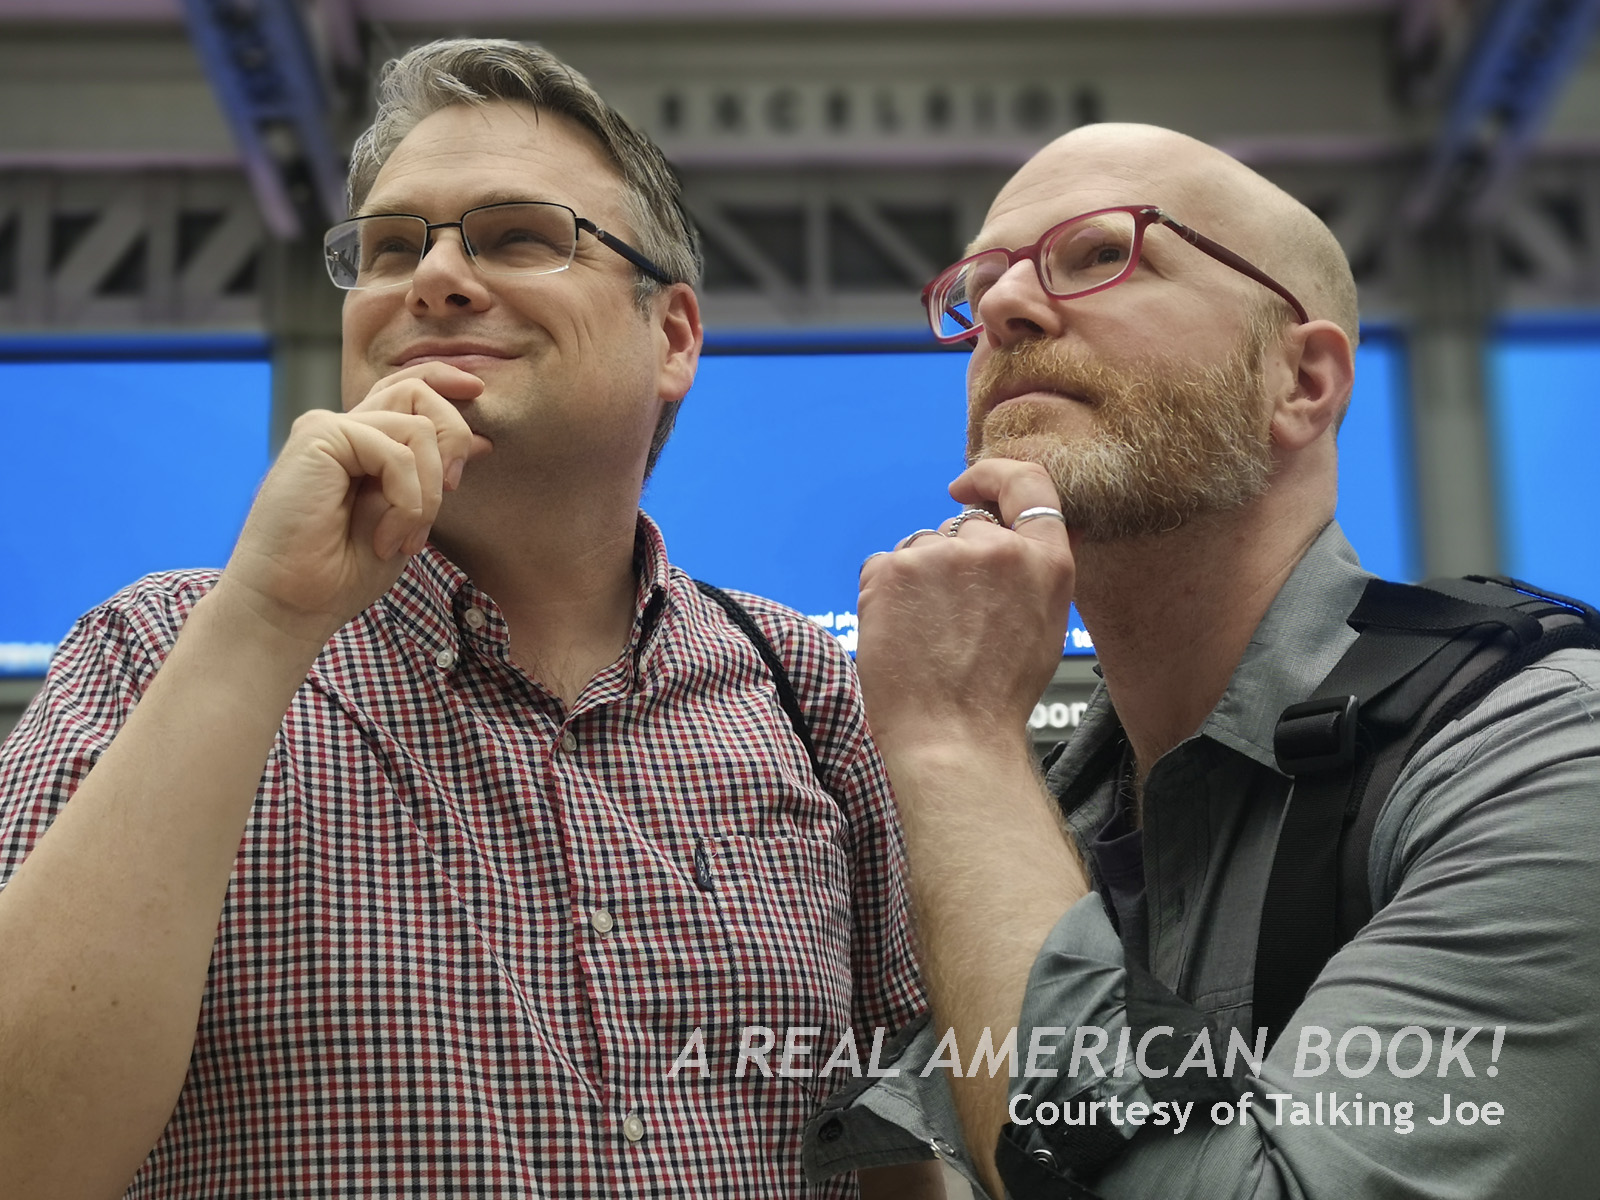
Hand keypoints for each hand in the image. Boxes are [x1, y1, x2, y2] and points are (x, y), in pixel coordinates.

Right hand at [214, 363, 492, 652]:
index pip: (406, 391)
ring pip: (418, 429)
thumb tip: (479, 442)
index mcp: (362, 445)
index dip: (447, 386)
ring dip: (427, 494)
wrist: (288, 606)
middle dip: (453, 437)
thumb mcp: (405, 520)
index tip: (482, 409)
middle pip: (417, 391)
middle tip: (450, 490)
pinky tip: (386, 539)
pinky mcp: (319, 436)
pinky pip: (398, 454)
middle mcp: (344, 429)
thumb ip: (432, 479)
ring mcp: (329, 429)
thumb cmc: (339, 575)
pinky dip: (407, 502)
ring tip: (403, 539)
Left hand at [857, 458, 1074, 756]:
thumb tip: (1009, 536)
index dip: (993, 476)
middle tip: (947, 624)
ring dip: (916, 583)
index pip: (1028, 485)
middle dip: (950, 563)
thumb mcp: (1043, 627)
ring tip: (926, 640)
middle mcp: (997, 550)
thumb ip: (1031, 573)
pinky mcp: (894, 568)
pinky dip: (883, 597)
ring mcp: (943, 555)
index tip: (966, 486)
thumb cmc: (995, 697)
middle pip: (964, 531)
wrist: (950, 738)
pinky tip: (900, 637)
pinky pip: (882, 568)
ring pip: (920, 551)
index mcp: (1045, 563)